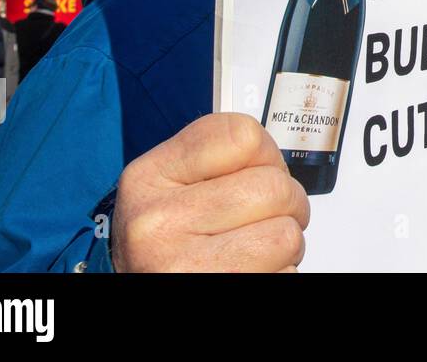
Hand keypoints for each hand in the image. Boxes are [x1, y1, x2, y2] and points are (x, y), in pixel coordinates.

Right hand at [112, 113, 310, 272]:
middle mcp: (161, 222)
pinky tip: (250, 269)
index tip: (260, 170)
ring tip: (257, 248)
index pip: (244, 137)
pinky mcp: (218, 290)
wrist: (139, 280)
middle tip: (269, 216)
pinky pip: (285, 273)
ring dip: (285, 244)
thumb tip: (276, 160)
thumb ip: (219, 159)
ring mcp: (186, 266)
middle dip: (288, 203)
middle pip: (274, 187)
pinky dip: (279, 270)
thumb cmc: (164, 236)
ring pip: (286, 236)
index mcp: (151, 177)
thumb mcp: (168, 183)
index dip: (267, 153)